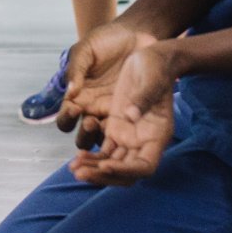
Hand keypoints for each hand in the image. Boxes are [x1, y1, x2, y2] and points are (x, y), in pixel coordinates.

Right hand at [54, 20, 147, 137]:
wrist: (135, 34)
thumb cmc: (105, 41)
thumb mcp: (85, 50)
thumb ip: (75, 69)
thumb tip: (70, 92)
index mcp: (77, 97)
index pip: (65, 118)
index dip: (66, 118)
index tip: (74, 108)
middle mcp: (92, 109)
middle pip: (82, 136)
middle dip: (84, 134)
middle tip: (92, 122)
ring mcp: (112, 112)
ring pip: (104, 138)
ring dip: (103, 138)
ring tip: (107, 125)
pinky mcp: (131, 111)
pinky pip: (127, 128)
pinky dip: (125, 133)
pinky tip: (128, 125)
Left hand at [70, 41, 178, 185]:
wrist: (149, 57)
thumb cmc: (156, 66)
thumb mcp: (153, 78)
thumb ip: (144, 97)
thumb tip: (131, 115)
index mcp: (157, 134)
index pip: (145, 166)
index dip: (125, 170)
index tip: (106, 164)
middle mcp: (143, 142)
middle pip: (125, 173)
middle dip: (103, 175)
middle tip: (80, 173)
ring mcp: (128, 137)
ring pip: (111, 165)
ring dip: (94, 170)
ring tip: (74, 168)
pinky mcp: (114, 129)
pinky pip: (103, 152)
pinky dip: (91, 158)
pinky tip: (76, 159)